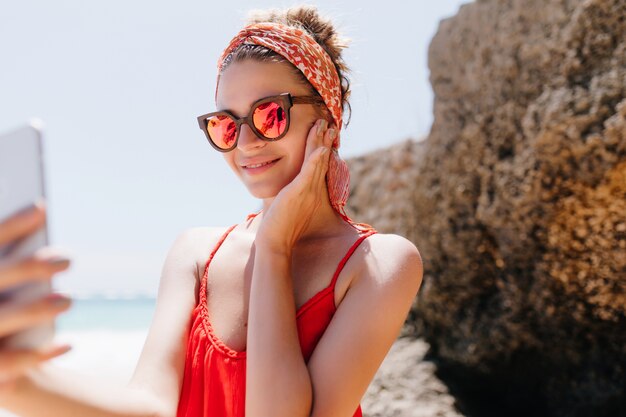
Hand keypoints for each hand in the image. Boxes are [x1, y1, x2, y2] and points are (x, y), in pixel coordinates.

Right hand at [0, 201, 71, 392]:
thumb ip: (11, 258)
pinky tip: (68, 345)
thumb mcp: (4, 281)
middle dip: (29, 267)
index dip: (10, 226)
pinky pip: (7, 365)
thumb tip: (40, 211)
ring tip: (68, 300)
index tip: (41, 208)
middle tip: (68, 259)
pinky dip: (39, 357)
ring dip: (34, 310)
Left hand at [255, 118, 334, 253]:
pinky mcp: (300, 192)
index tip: (324, 132)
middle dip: (324, 140)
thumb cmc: (279, 227)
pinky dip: (316, 160)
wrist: (276, 241)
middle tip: (329, 123)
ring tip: (326, 126)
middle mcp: (312, 189)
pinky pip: (310, 173)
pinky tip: (322, 149)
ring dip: (322, 143)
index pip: (318, 164)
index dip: (321, 148)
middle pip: (321, 159)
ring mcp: (307, 190)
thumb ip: (289, 194)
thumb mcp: (286, 204)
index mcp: (310, 190)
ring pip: (317, 161)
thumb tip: (285, 188)